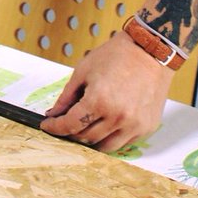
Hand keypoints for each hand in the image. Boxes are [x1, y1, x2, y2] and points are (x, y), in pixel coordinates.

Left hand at [40, 31, 174, 152]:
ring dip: (91, 140)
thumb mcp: (84, 70)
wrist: (150, 51)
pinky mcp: (146, 127)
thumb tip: (54, 113)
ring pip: (105, 147)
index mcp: (99, 101)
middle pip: (86, 138)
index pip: (71, 125)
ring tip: (85, 127)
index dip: (55, 127)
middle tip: (65, 124)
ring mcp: (134, 125)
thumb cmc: (117, 55)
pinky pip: (124, 143)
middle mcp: (118, 117)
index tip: (48, 126)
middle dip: (71, 132)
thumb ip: (67, 96)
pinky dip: (111, 138)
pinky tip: (105, 126)